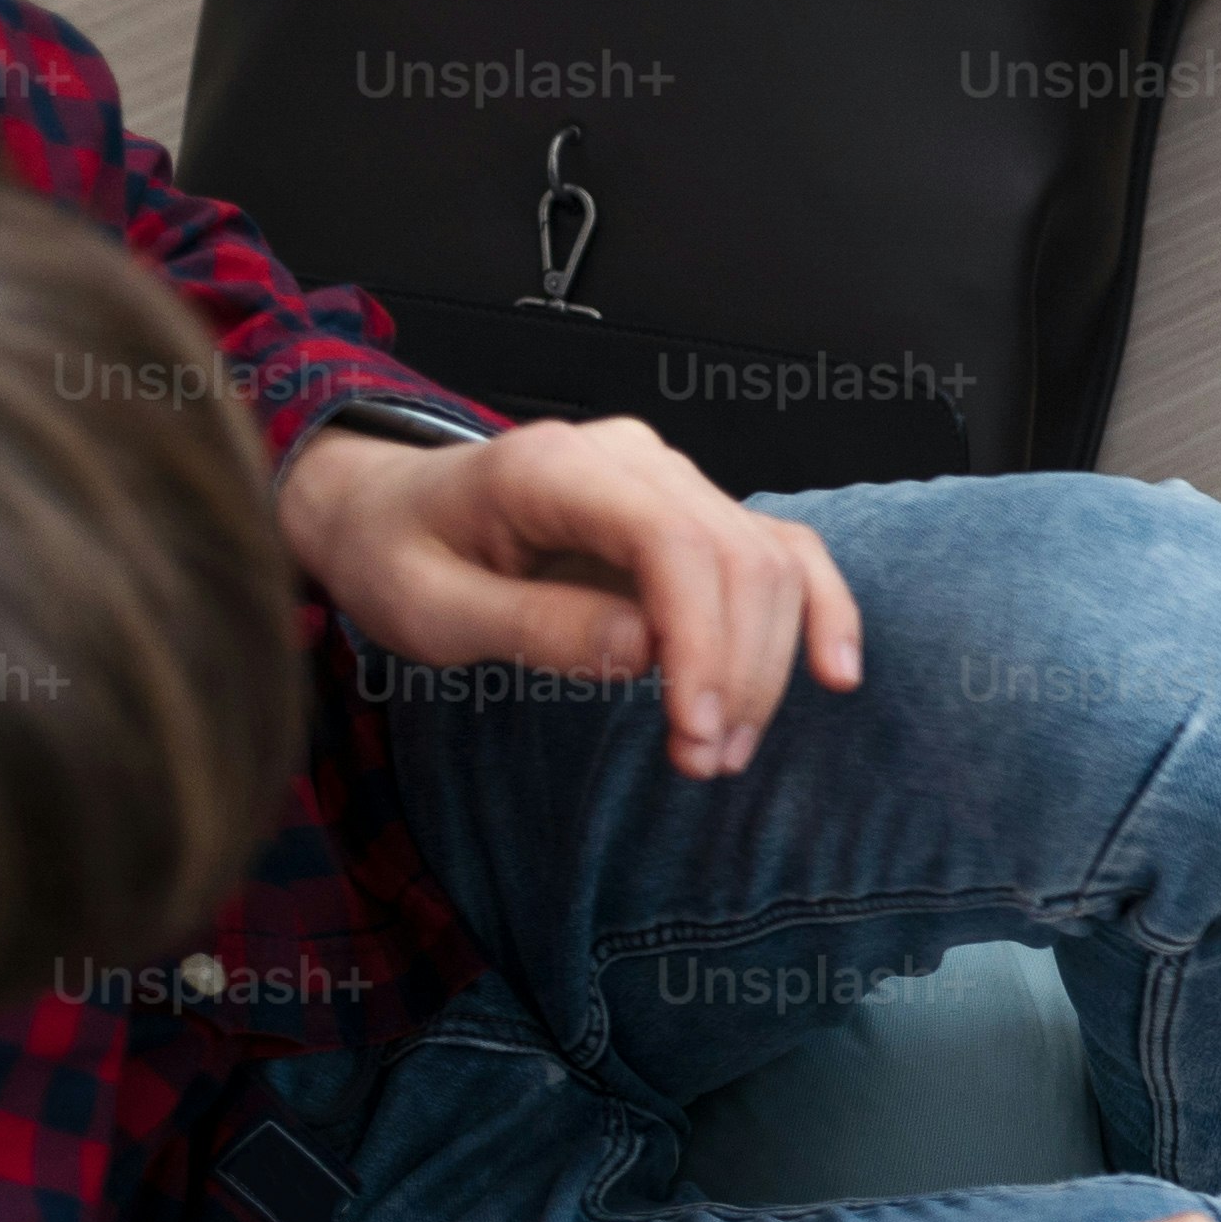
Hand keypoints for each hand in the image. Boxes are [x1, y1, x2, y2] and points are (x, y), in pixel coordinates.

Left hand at [272, 414, 862, 778]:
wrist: (386, 508)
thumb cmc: (399, 554)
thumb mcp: (430, 609)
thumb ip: (535, 626)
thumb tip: (647, 651)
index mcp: (556, 468)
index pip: (673, 543)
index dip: (704, 642)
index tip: (696, 734)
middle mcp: (630, 459)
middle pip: (737, 556)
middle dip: (739, 671)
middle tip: (703, 763)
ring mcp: (671, 479)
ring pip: (770, 561)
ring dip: (770, 664)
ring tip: (725, 748)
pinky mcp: (693, 512)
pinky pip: (780, 551)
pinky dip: (817, 610)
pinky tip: (835, 672)